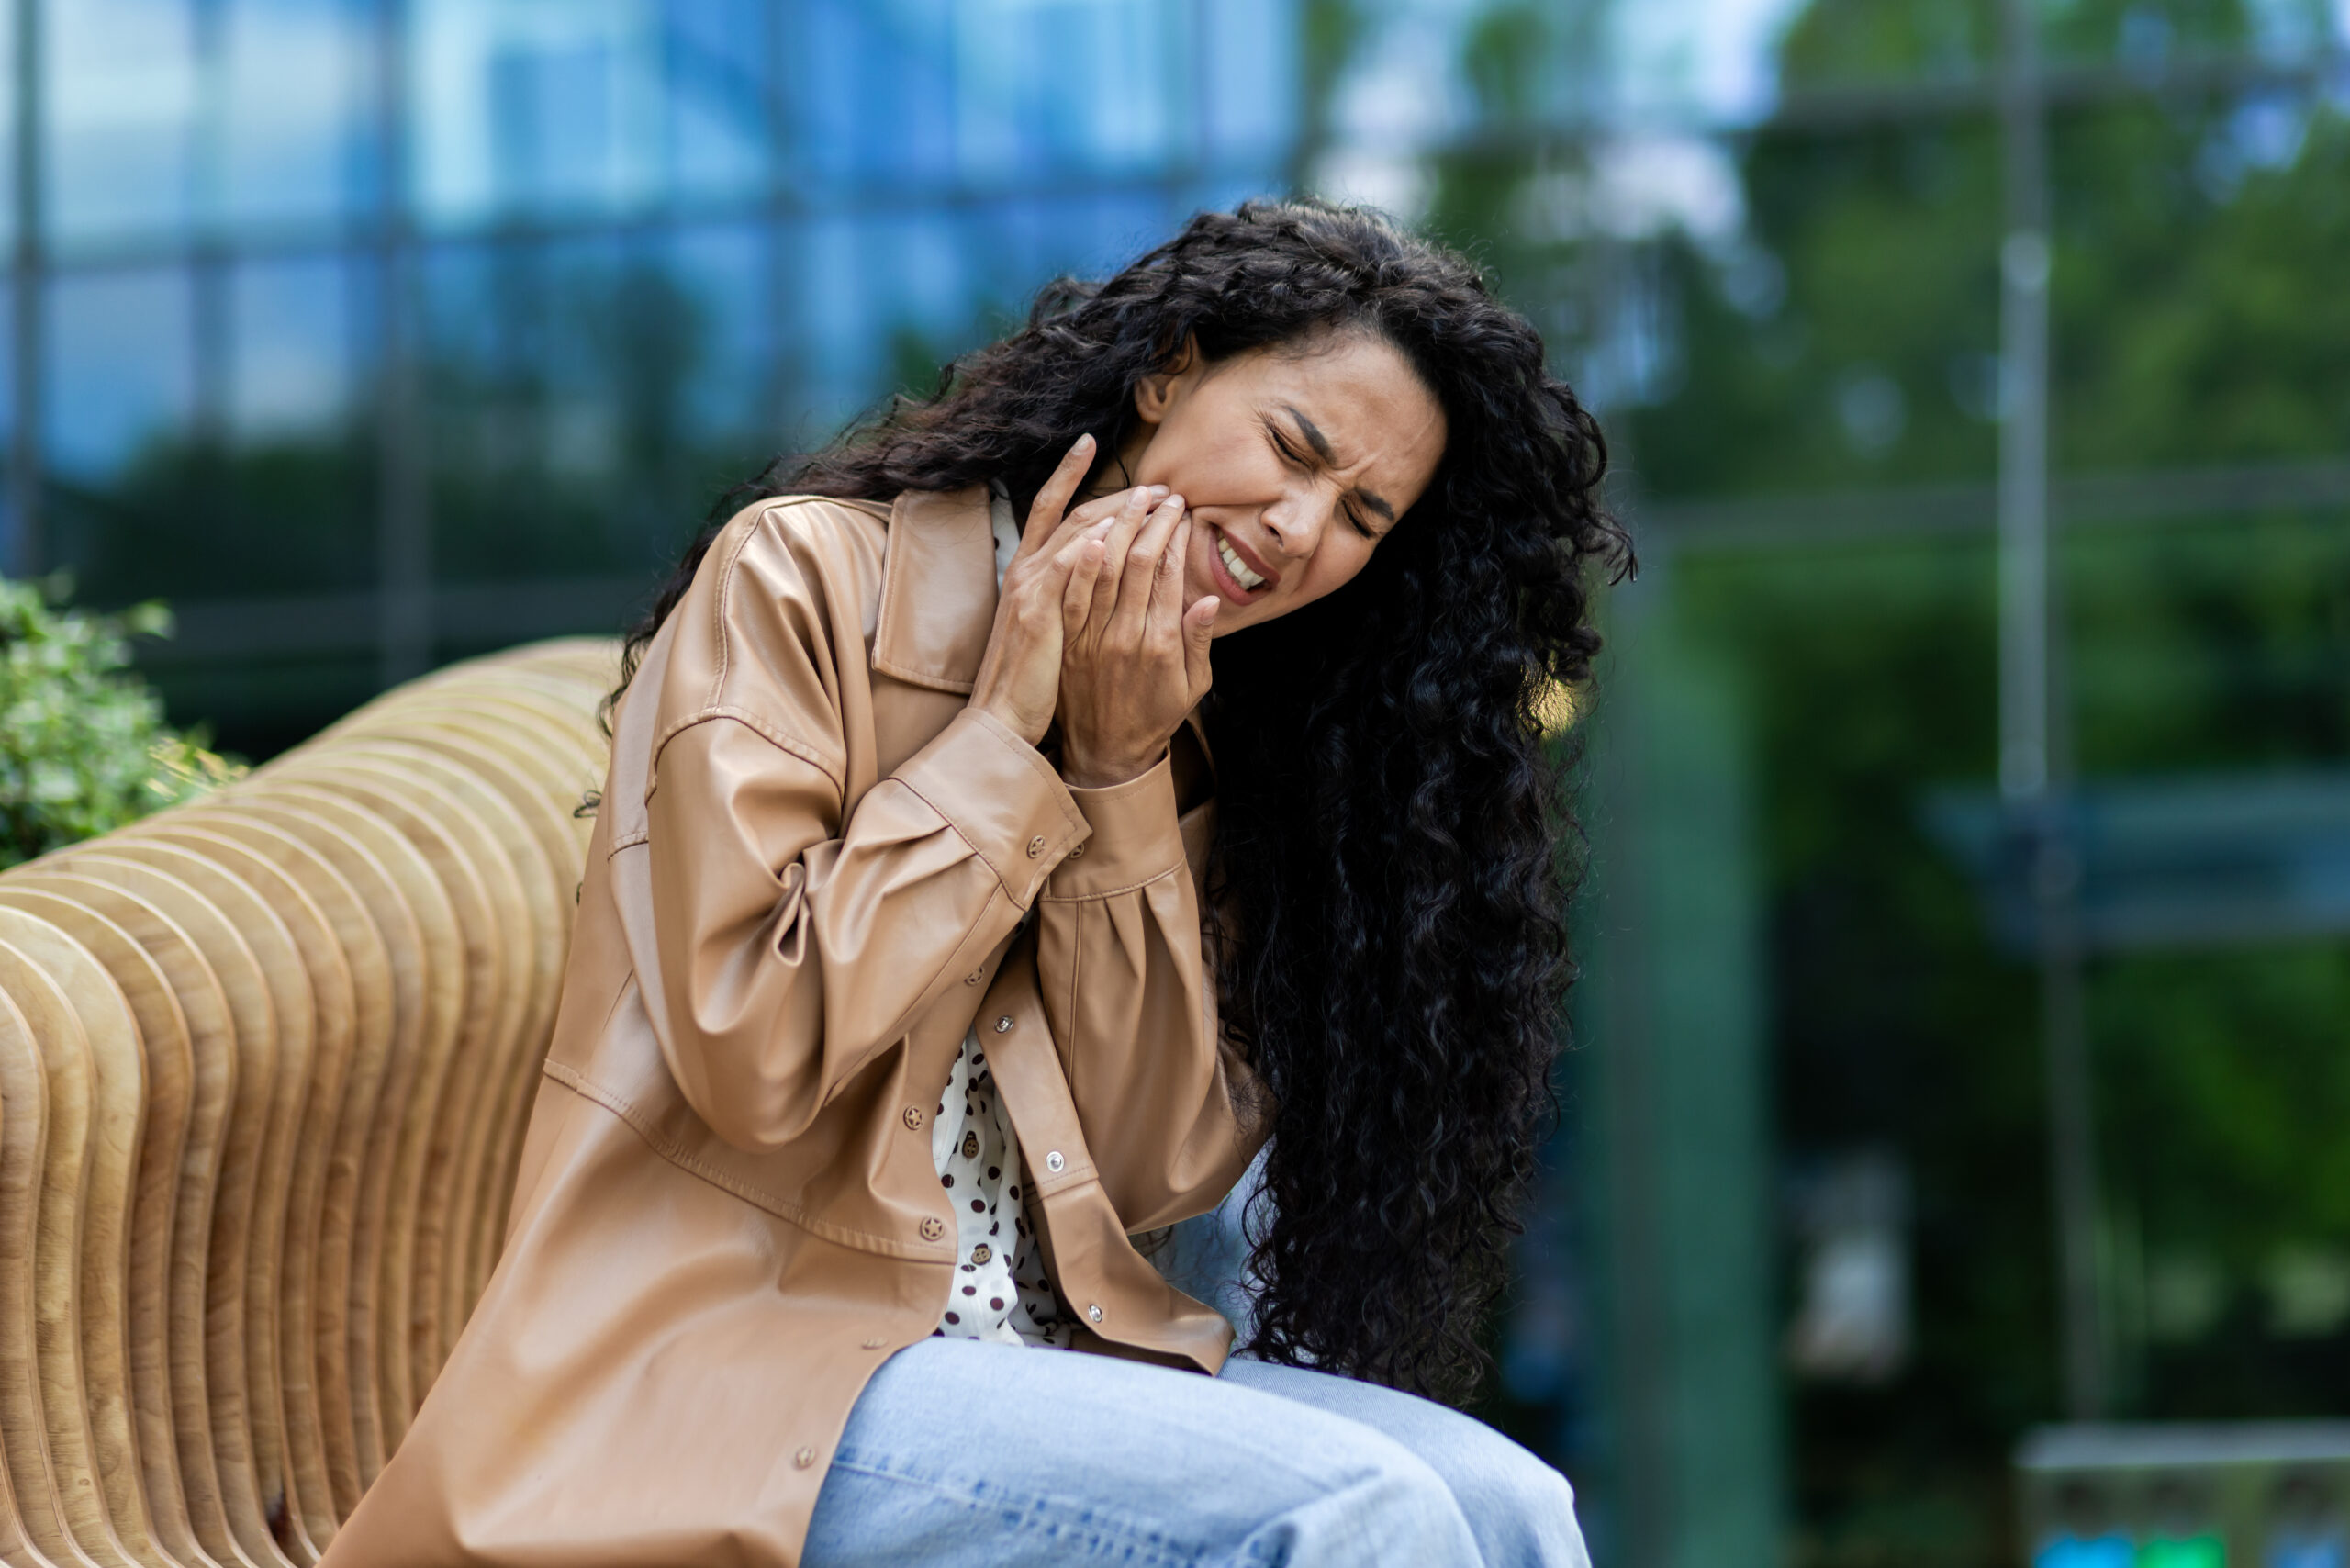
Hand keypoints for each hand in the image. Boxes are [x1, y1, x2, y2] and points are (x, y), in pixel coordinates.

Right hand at [969, 436, 1163, 745]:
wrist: (1002, 716)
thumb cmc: (1030, 677)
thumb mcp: (1051, 625)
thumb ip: (1069, 590)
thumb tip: (1094, 560)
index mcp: (1029, 571)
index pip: (1050, 508)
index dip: (1068, 473)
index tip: (1090, 443)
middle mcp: (1026, 570)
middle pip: (1075, 516)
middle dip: (1118, 496)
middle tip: (1156, 485)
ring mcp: (1029, 588)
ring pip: (1077, 536)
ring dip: (1120, 515)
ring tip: (1155, 500)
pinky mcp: (1036, 611)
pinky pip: (1065, 570)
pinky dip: (1087, 548)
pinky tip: (1113, 532)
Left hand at [1055, 487, 1217, 788]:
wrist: (1106, 752)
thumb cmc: (1155, 717)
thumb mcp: (1194, 686)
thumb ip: (1200, 641)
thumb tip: (1210, 601)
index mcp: (1162, 643)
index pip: (1169, 571)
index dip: (1176, 534)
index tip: (1181, 510)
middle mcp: (1127, 635)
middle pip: (1138, 560)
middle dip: (1151, 519)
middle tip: (1161, 493)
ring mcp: (1093, 637)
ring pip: (1104, 568)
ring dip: (1118, 526)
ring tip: (1131, 496)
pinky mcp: (1067, 641)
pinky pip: (1072, 592)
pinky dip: (1081, 559)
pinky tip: (1091, 531)